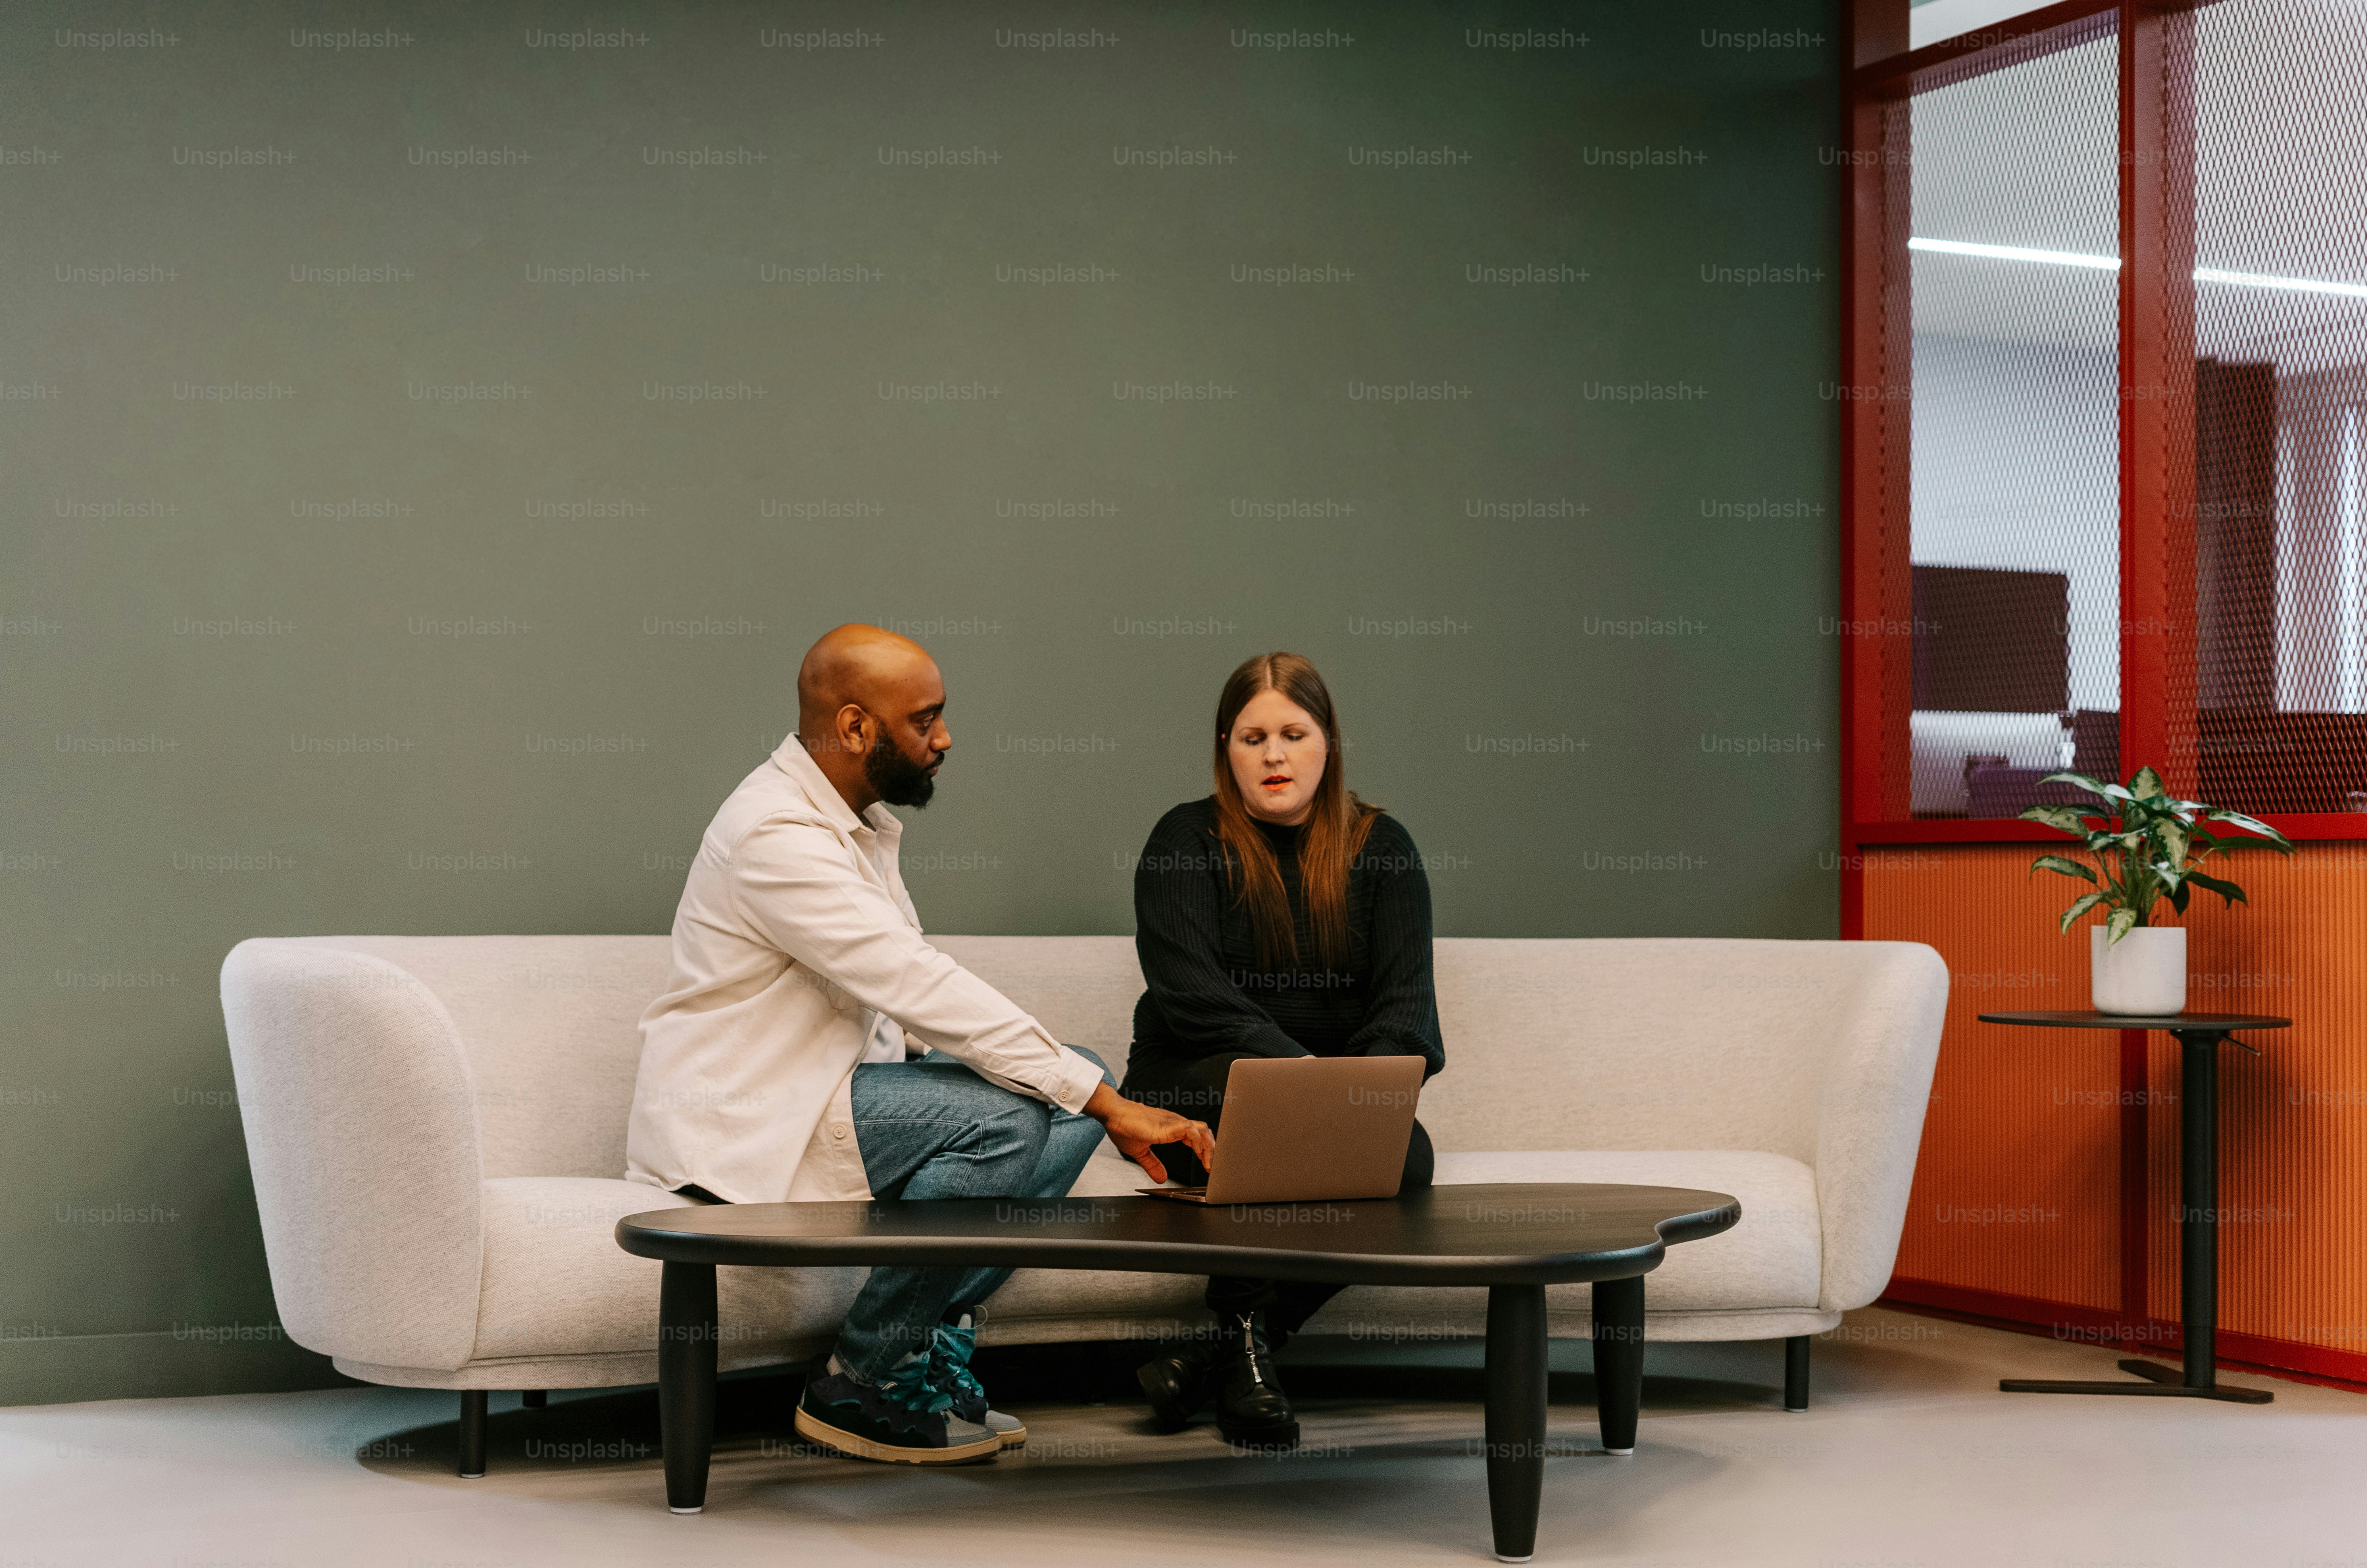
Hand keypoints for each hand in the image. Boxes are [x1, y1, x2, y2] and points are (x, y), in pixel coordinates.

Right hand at [1083, 1082, 1214, 1183]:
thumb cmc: (1122, 1125)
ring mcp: (1172, 1122)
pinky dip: (1197, 1142)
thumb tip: (1161, 1178)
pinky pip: (1190, 1130)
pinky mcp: (1167, 1125)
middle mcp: (1174, 1123)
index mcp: (1170, 1128)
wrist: (1112, 1113)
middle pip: (1204, 1131)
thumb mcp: (1139, 1151)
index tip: (1206, 1165)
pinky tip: (1197, 1154)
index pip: (1196, 1135)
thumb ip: (1152, 1164)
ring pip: (1201, 1129)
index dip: (1204, 1150)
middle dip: (1211, 1150)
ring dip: (1208, 1147)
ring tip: (1207, 1163)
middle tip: (1211, 1167)